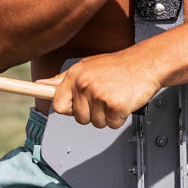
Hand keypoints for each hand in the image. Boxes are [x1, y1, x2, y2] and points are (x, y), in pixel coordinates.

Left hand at [41, 52, 163, 128]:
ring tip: (115, 96)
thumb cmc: (118, 66)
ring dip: (107, 116)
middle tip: (106, 96)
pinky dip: (120, 118)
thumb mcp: (86, 66)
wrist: (147, 62)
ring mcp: (100, 95)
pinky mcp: (116, 106)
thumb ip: (62, 79)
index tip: (78, 106)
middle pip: (79, 118)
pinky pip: (112, 124)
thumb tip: (40, 84)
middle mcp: (85, 84)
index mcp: (75, 75)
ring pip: (96, 123)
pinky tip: (124, 101)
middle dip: (93, 113)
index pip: (58, 105)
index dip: (70, 109)